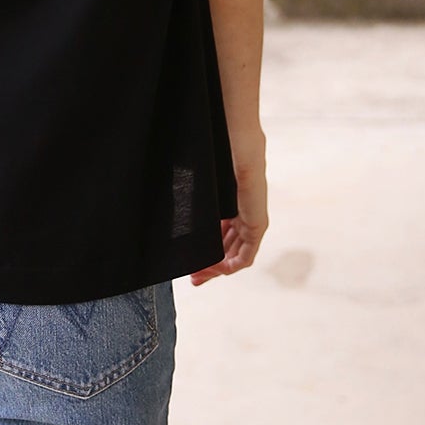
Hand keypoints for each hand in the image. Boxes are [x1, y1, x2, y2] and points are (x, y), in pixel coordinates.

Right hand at [189, 154, 267, 283]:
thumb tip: (167, 206)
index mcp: (232, 205)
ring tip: (198, 275)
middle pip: (228, 249)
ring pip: (236, 255)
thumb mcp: (203, 187)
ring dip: (218, 269)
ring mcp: (252, 220)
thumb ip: (194, 202)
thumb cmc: (220, 156)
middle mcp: (243, 214)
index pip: (221, 236)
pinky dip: (231, 265)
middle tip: (193, 277)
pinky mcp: (258, 224)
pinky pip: (247, 255)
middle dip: (210, 266)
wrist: (238, 147)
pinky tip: (215, 269)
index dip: (206, 253)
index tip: (189, 264)